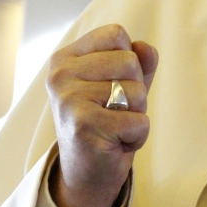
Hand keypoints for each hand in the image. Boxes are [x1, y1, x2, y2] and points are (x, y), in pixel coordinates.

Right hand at [45, 24, 157, 206]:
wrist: (87, 172)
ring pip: (136, 92)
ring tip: (115, 126)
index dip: (129, 59)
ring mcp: (69, 100)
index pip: (116, 34)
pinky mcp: (84, 126)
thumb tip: (146, 48)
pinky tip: (115, 143)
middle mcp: (60, 75)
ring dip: (136, 114)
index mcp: (66, 58)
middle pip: (129, 61)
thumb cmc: (107, 121)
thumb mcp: (124, 83)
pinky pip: (138, 121)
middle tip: (115, 111)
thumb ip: (138, 60)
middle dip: (135, 90)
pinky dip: (137, 136)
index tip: (112, 83)